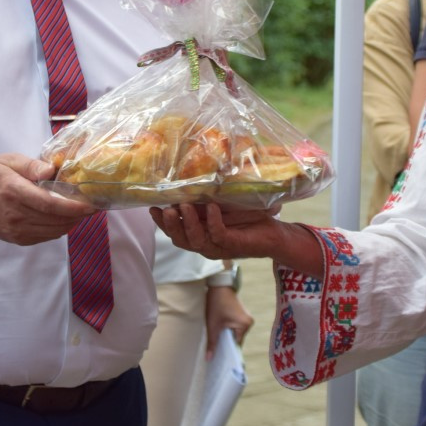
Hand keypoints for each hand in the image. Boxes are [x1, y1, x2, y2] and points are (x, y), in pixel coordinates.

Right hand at [0, 153, 97, 245]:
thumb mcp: (9, 161)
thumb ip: (32, 165)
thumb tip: (51, 169)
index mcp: (14, 192)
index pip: (49, 204)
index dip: (73, 207)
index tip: (90, 204)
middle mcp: (15, 215)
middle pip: (55, 220)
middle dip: (78, 215)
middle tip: (92, 206)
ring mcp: (16, 230)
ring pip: (53, 231)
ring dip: (71, 223)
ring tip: (81, 212)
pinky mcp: (17, 239)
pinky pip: (46, 237)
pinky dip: (59, 229)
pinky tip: (64, 218)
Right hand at [150, 202, 281, 261]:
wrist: (273, 235)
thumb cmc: (246, 220)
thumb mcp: (222, 208)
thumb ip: (205, 201)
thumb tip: (190, 178)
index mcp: (200, 236)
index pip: (176, 233)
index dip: (163, 224)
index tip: (152, 209)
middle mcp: (206, 245)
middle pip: (181, 240)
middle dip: (171, 225)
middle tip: (166, 209)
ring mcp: (219, 247)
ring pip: (196, 240)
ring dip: (189, 223)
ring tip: (184, 206)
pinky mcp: (233, 245)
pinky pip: (219, 234)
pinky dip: (213, 221)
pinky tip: (212, 208)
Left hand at [204, 285, 254, 355]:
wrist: (219, 285)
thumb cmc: (216, 303)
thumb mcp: (212, 324)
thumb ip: (211, 342)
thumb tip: (209, 359)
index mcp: (244, 325)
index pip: (236, 345)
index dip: (228, 353)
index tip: (220, 362)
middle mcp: (249, 323)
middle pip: (236, 340)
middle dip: (226, 346)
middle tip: (216, 356)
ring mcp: (247, 319)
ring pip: (236, 335)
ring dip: (227, 338)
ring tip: (217, 346)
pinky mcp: (243, 317)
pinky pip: (236, 329)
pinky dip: (228, 332)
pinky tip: (220, 335)